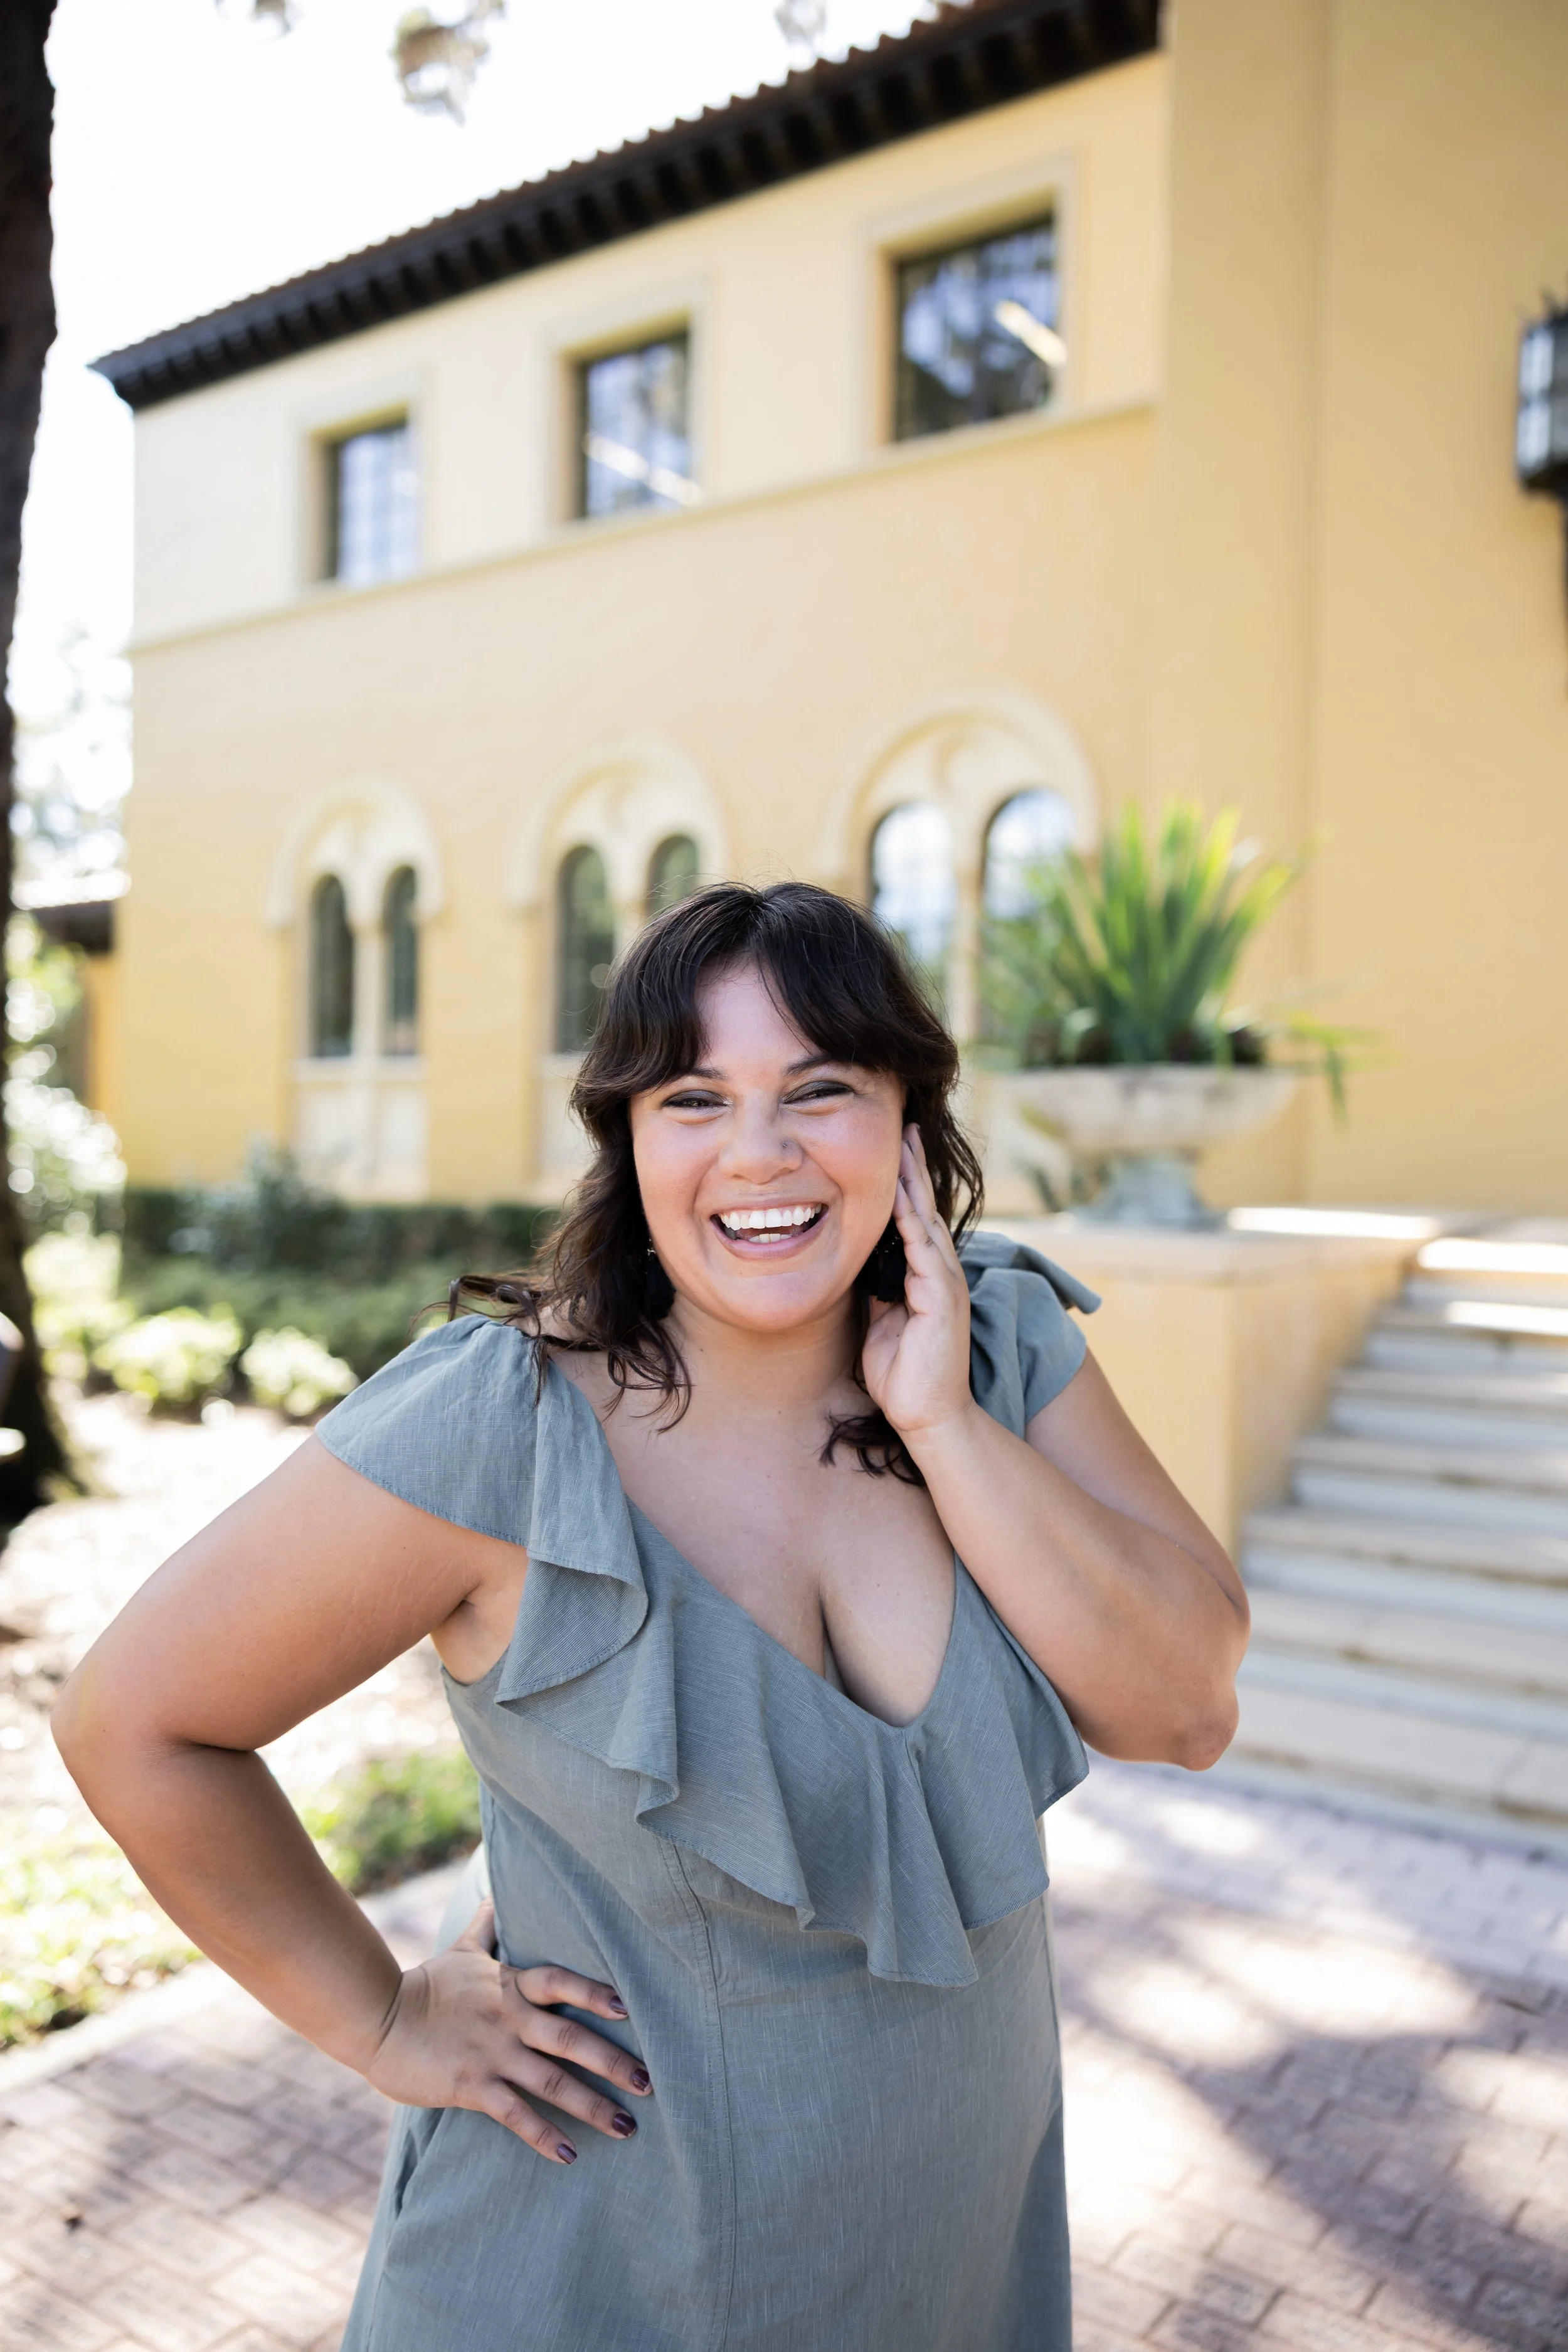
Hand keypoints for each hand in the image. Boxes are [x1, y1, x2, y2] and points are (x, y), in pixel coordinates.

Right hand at [363, 1901, 650, 2165]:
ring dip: (592, 2105)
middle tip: (649, 2082)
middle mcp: (509, 2018)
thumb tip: (495, 1889)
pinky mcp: (470, 2086)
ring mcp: (491, 2053)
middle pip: (571, 2037)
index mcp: (509, 1985)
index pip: (562, 1983)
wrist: (376, 2018)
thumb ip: (486, 1926)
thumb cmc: (424, 1987)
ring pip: (552, 2081)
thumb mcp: (461, 1952)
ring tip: (626, 2126)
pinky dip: (544, 2135)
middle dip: (613, 2061)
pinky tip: (569, 2155)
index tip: (630, 2009)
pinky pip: (515, 2114)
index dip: (596, 1992)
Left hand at [859, 1125, 974, 1443]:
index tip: (893, 1151)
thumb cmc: (904, 1378)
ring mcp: (944, 1285)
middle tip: (906, 1128)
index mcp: (925, 1279)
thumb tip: (862, 1270)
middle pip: (926, 1209)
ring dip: (915, 1183)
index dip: (904, 1186)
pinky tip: (900, 1199)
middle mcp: (940, 1274)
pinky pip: (924, 1251)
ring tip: (906, 1144)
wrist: (928, 1418)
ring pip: (928, 1221)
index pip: (915, 1221)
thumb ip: (878, 1293)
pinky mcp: (941, 1300)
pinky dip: (911, 1223)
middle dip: (914, 1168)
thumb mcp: (882, 1324)